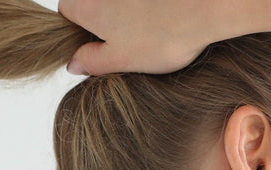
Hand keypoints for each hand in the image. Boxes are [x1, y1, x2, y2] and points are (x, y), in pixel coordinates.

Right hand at [60, 0, 236, 76]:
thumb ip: (92, 62)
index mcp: (86, 3)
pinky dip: (143, 7)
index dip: (77, 32)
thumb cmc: (161, 37)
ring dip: (124, 14)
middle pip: (90, 3)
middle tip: (124, 46)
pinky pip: (137, 1)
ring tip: (147, 33)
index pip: (66, 12)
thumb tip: (75, 63)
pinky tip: (160, 18)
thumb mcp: (120, 60)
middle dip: (101, 23)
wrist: (204, 8)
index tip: (94, 50)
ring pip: (115, 2)